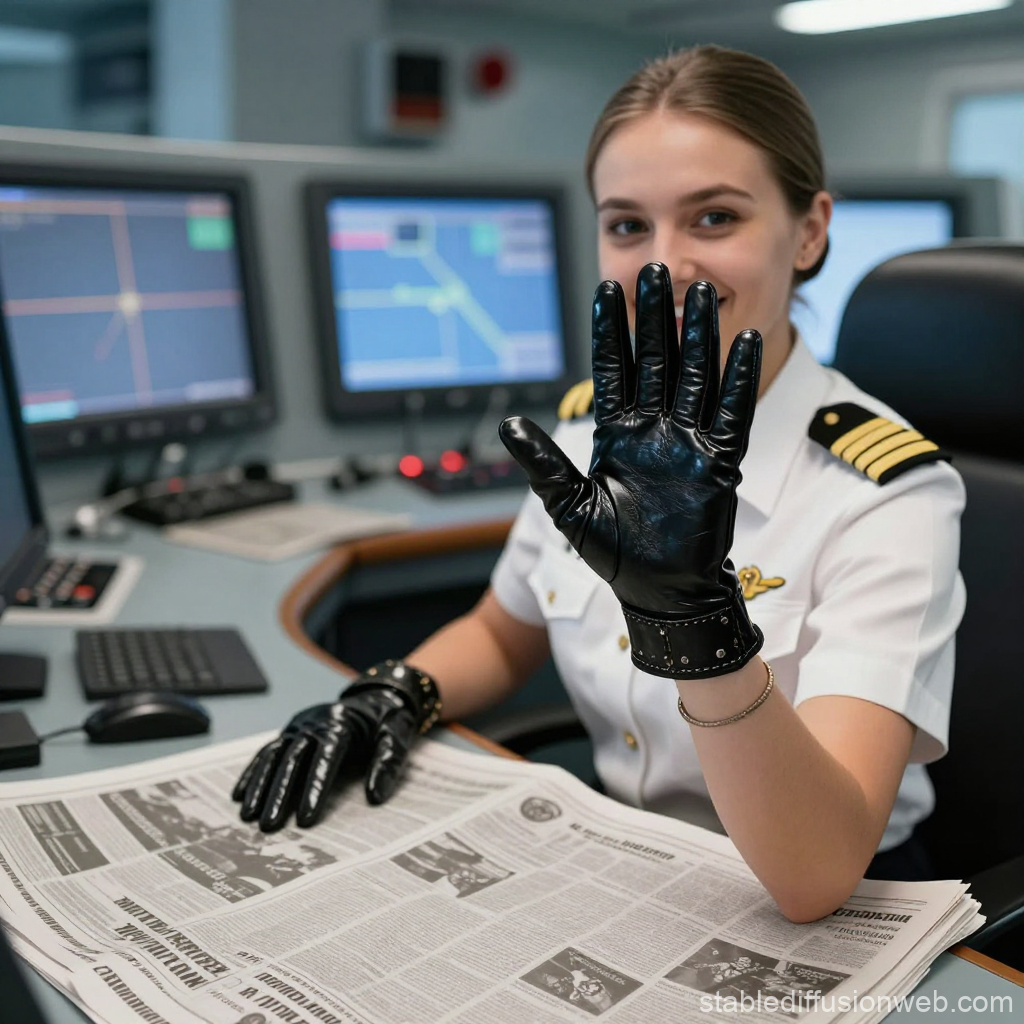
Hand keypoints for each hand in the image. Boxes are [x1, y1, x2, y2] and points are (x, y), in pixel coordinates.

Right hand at [232, 661, 439, 830]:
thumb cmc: (388, 721)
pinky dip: (253, 773)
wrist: (377, 695)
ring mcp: (299, 725)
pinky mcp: (291, 731)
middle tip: (269, 827)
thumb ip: (388, 763)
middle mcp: (314, 722)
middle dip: (279, 794)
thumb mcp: (397, 736)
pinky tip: (239, 795)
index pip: (325, 757)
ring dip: (259, 787)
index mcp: (341, 723)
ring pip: (274, 755)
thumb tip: (374, 797)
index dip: (314, 788)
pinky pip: (267, 751)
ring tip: (248, 818)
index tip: (306, 820)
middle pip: (293, 758)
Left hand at [499, 263, 762, 677]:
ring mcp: (688, 442)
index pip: (612, 370)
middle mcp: (653, 430)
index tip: (607, 289)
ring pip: (695, 376)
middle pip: (655, 360)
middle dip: (654, 316)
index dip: (610, 330)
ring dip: (698, 335)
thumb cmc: (614, 553)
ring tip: (700, 293)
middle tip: (655, 270)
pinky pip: (732, 413)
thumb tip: (509, 424)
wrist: (659, 591)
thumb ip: (543, 463)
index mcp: (616, 434)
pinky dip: (739, 380)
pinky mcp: (719, 462)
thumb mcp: (569, 506)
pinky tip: (745, 343)